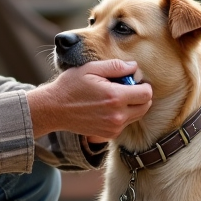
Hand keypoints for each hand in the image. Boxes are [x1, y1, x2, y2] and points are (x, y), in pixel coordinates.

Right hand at [27, 60, 152, 140]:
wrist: (54, 109)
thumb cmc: (71, 86)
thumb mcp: (91, 69)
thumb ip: (116, 66)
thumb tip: (134, 67)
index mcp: (115, 97)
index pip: (146, 93)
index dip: (143, 85)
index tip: (132, 80)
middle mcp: (117, 115)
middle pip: (145, 106)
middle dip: (140, 95)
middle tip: (125, 88)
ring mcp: (113, 127)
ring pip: (137, 115)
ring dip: (132, 105)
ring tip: (114, 96)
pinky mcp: (109, 134)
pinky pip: (126, 123)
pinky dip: (123, 115)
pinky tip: (107, 107)